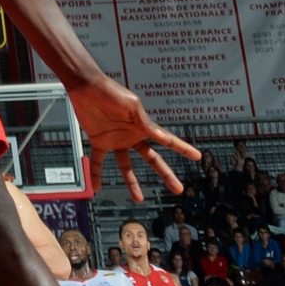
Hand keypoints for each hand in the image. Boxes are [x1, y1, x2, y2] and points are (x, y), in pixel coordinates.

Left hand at [68, 76, 199, 201]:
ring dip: (132, 183)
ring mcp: (116, 141)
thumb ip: (144, 121)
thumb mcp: (131, 104)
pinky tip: (97, 188)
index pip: (167, 140)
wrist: (87, 87)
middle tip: (179, 189)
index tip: (197, 156)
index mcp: (143, 127)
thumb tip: (161, 136)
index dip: (183, 149)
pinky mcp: (99, 141)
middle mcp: (132, 137)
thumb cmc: (111, 92)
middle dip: (166, 174)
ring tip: (139, 199)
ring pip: (126, 167)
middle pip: (152, 160)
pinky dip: (96, 174)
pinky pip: (98, 161)